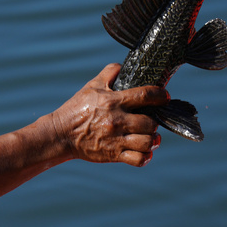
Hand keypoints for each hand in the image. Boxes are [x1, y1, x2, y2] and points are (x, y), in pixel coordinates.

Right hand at [50, 64, 166, 166]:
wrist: (61, 134)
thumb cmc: (77, 108)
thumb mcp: (91, 86)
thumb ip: (108, 73)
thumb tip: (121, 66)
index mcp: (113, 102)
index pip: (145, 95)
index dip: (160, 95)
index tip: (165, 97)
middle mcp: (117, 121)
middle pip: (150, 123)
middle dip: (155, 122)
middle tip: (151, 121)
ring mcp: (116, 140)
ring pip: (147, 142)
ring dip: (153, 140)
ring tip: (151, 137)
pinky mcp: (113, 155)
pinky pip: (138, 160)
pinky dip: (145, 157)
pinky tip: (144, 152)